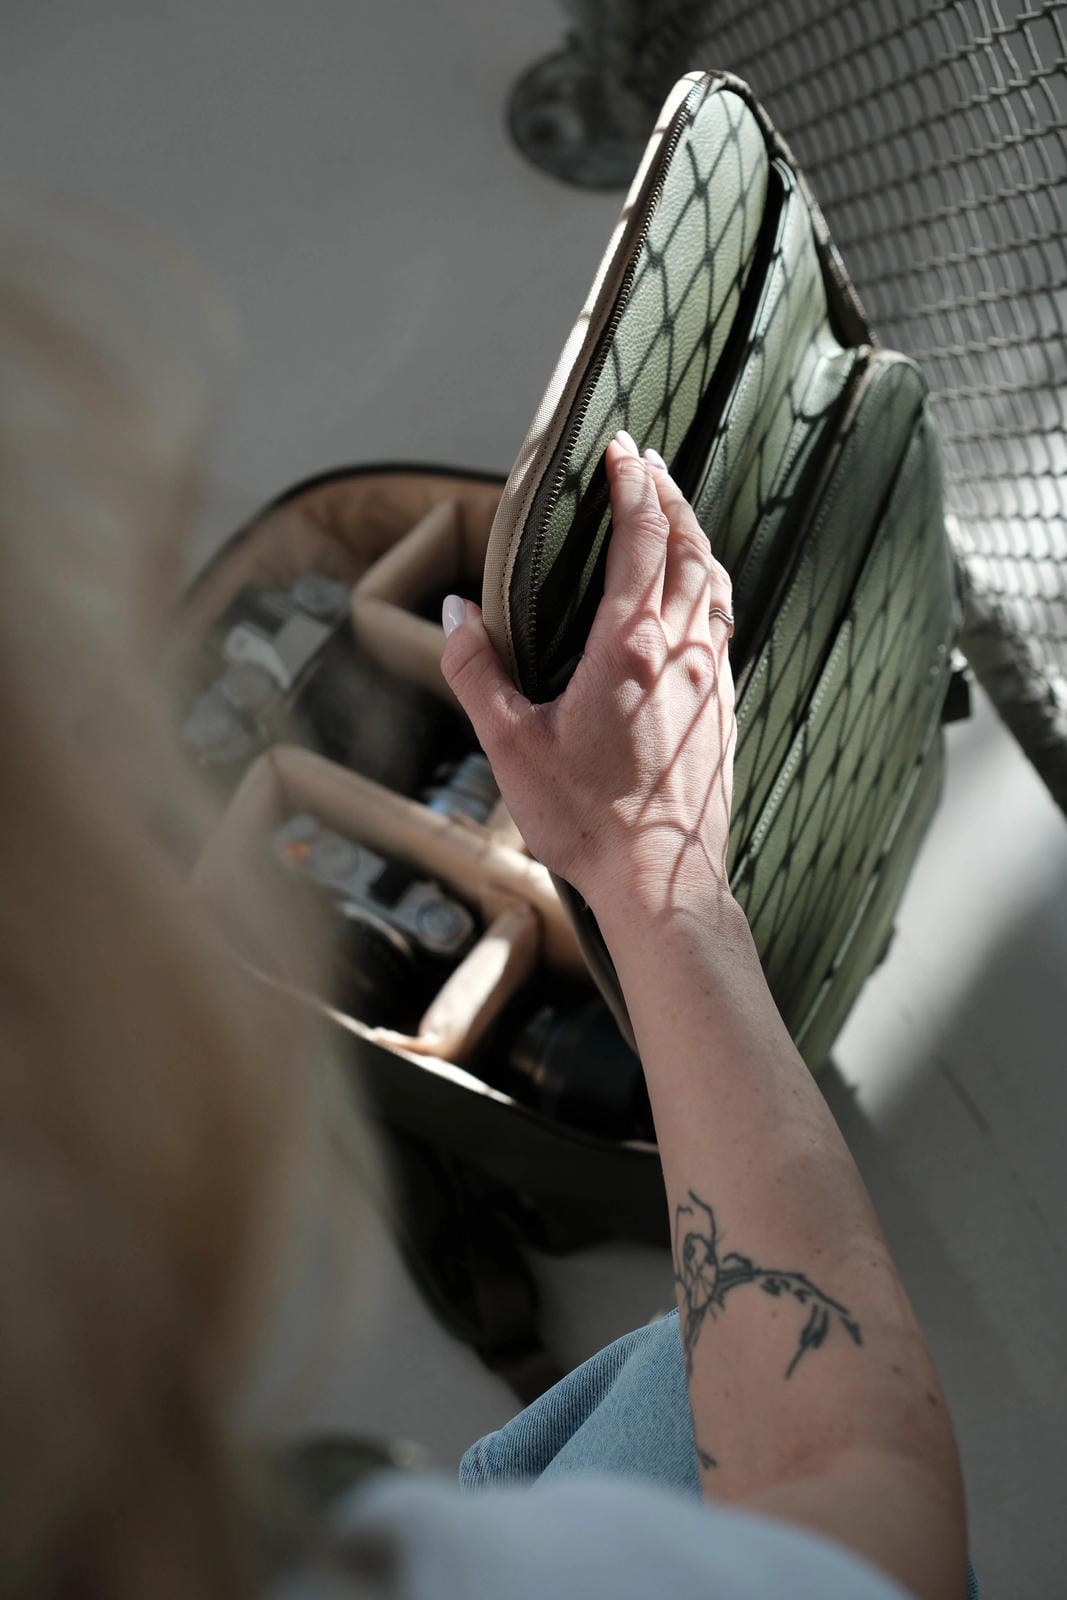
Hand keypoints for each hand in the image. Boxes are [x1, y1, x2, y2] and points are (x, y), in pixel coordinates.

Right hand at [440, 432, 735, 916]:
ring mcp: (710, 679)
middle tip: (649, 463)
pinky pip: (724, 624)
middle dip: (669, 496)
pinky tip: (695, 597)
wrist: (662, 881)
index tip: (620, 447)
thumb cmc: (585, 819)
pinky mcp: (722, 708)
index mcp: (629, 647)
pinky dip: (709, 587)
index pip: (639, 539)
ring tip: (674, 514)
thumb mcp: (510, 745)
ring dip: (695, 537)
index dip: (631, 485)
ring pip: (716, 583)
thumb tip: (456, 610)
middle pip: (688, 547)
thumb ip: (476, 671)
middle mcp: (681, 651)